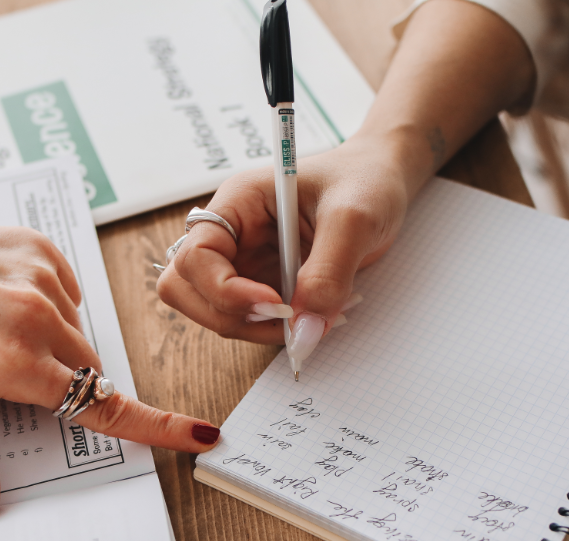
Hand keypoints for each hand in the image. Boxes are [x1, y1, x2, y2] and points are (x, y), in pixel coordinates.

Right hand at [156, 135, 410, 347]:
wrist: (383, 181)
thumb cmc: (365, 181)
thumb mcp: (354, 219)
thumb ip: (328, 273)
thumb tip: (303, 329)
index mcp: (238, 202)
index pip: (197, 255)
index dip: (226, 289)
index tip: (277, 304)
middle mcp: (230, 233)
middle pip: (186, 288)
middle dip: (230, 315)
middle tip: (286, 320)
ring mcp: (243, 261)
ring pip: (213, 312)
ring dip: (254, 328)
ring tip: (310, 320)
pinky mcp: (262, 284)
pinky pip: (248, 320)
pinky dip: (276, 330)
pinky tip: (317, 316)